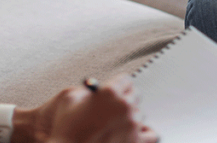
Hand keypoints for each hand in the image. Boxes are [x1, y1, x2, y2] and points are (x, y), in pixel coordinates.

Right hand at [31, 74, 156, 142]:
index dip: (119, 85)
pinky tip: (134, 134)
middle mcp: (124, 107)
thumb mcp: (69, 100)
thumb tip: (95, 91)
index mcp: (109, 92)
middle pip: (135, 96)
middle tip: (116, 108)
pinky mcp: (136, 142)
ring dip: (131, 118)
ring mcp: (132, 126)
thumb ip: (87, 91)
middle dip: (125, 100)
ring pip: (140, 115)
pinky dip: (143, 133)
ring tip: (118, 124)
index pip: (126, 80)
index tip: (117, 90)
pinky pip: (150, 135)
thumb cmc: (66, 130)